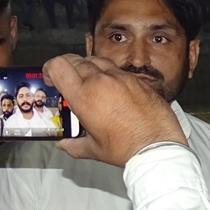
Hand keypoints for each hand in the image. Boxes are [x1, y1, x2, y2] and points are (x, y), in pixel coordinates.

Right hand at [43, 54, 186, 165]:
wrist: (158, 146)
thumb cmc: (126, 148)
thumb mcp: (94, 150)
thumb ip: (74, 145)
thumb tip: (64, 144)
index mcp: (84, 96)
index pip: (58, 66)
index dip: (50, 68)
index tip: (51, 78)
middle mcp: (100, 81)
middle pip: (76, 60)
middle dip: (67, 67)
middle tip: (68, 80)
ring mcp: (120, 77)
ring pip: (97, 59)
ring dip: (88, 66)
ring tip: (89, 81)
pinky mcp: (137, 79)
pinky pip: (117, 68)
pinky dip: (109, 73)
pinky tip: (111, 88)